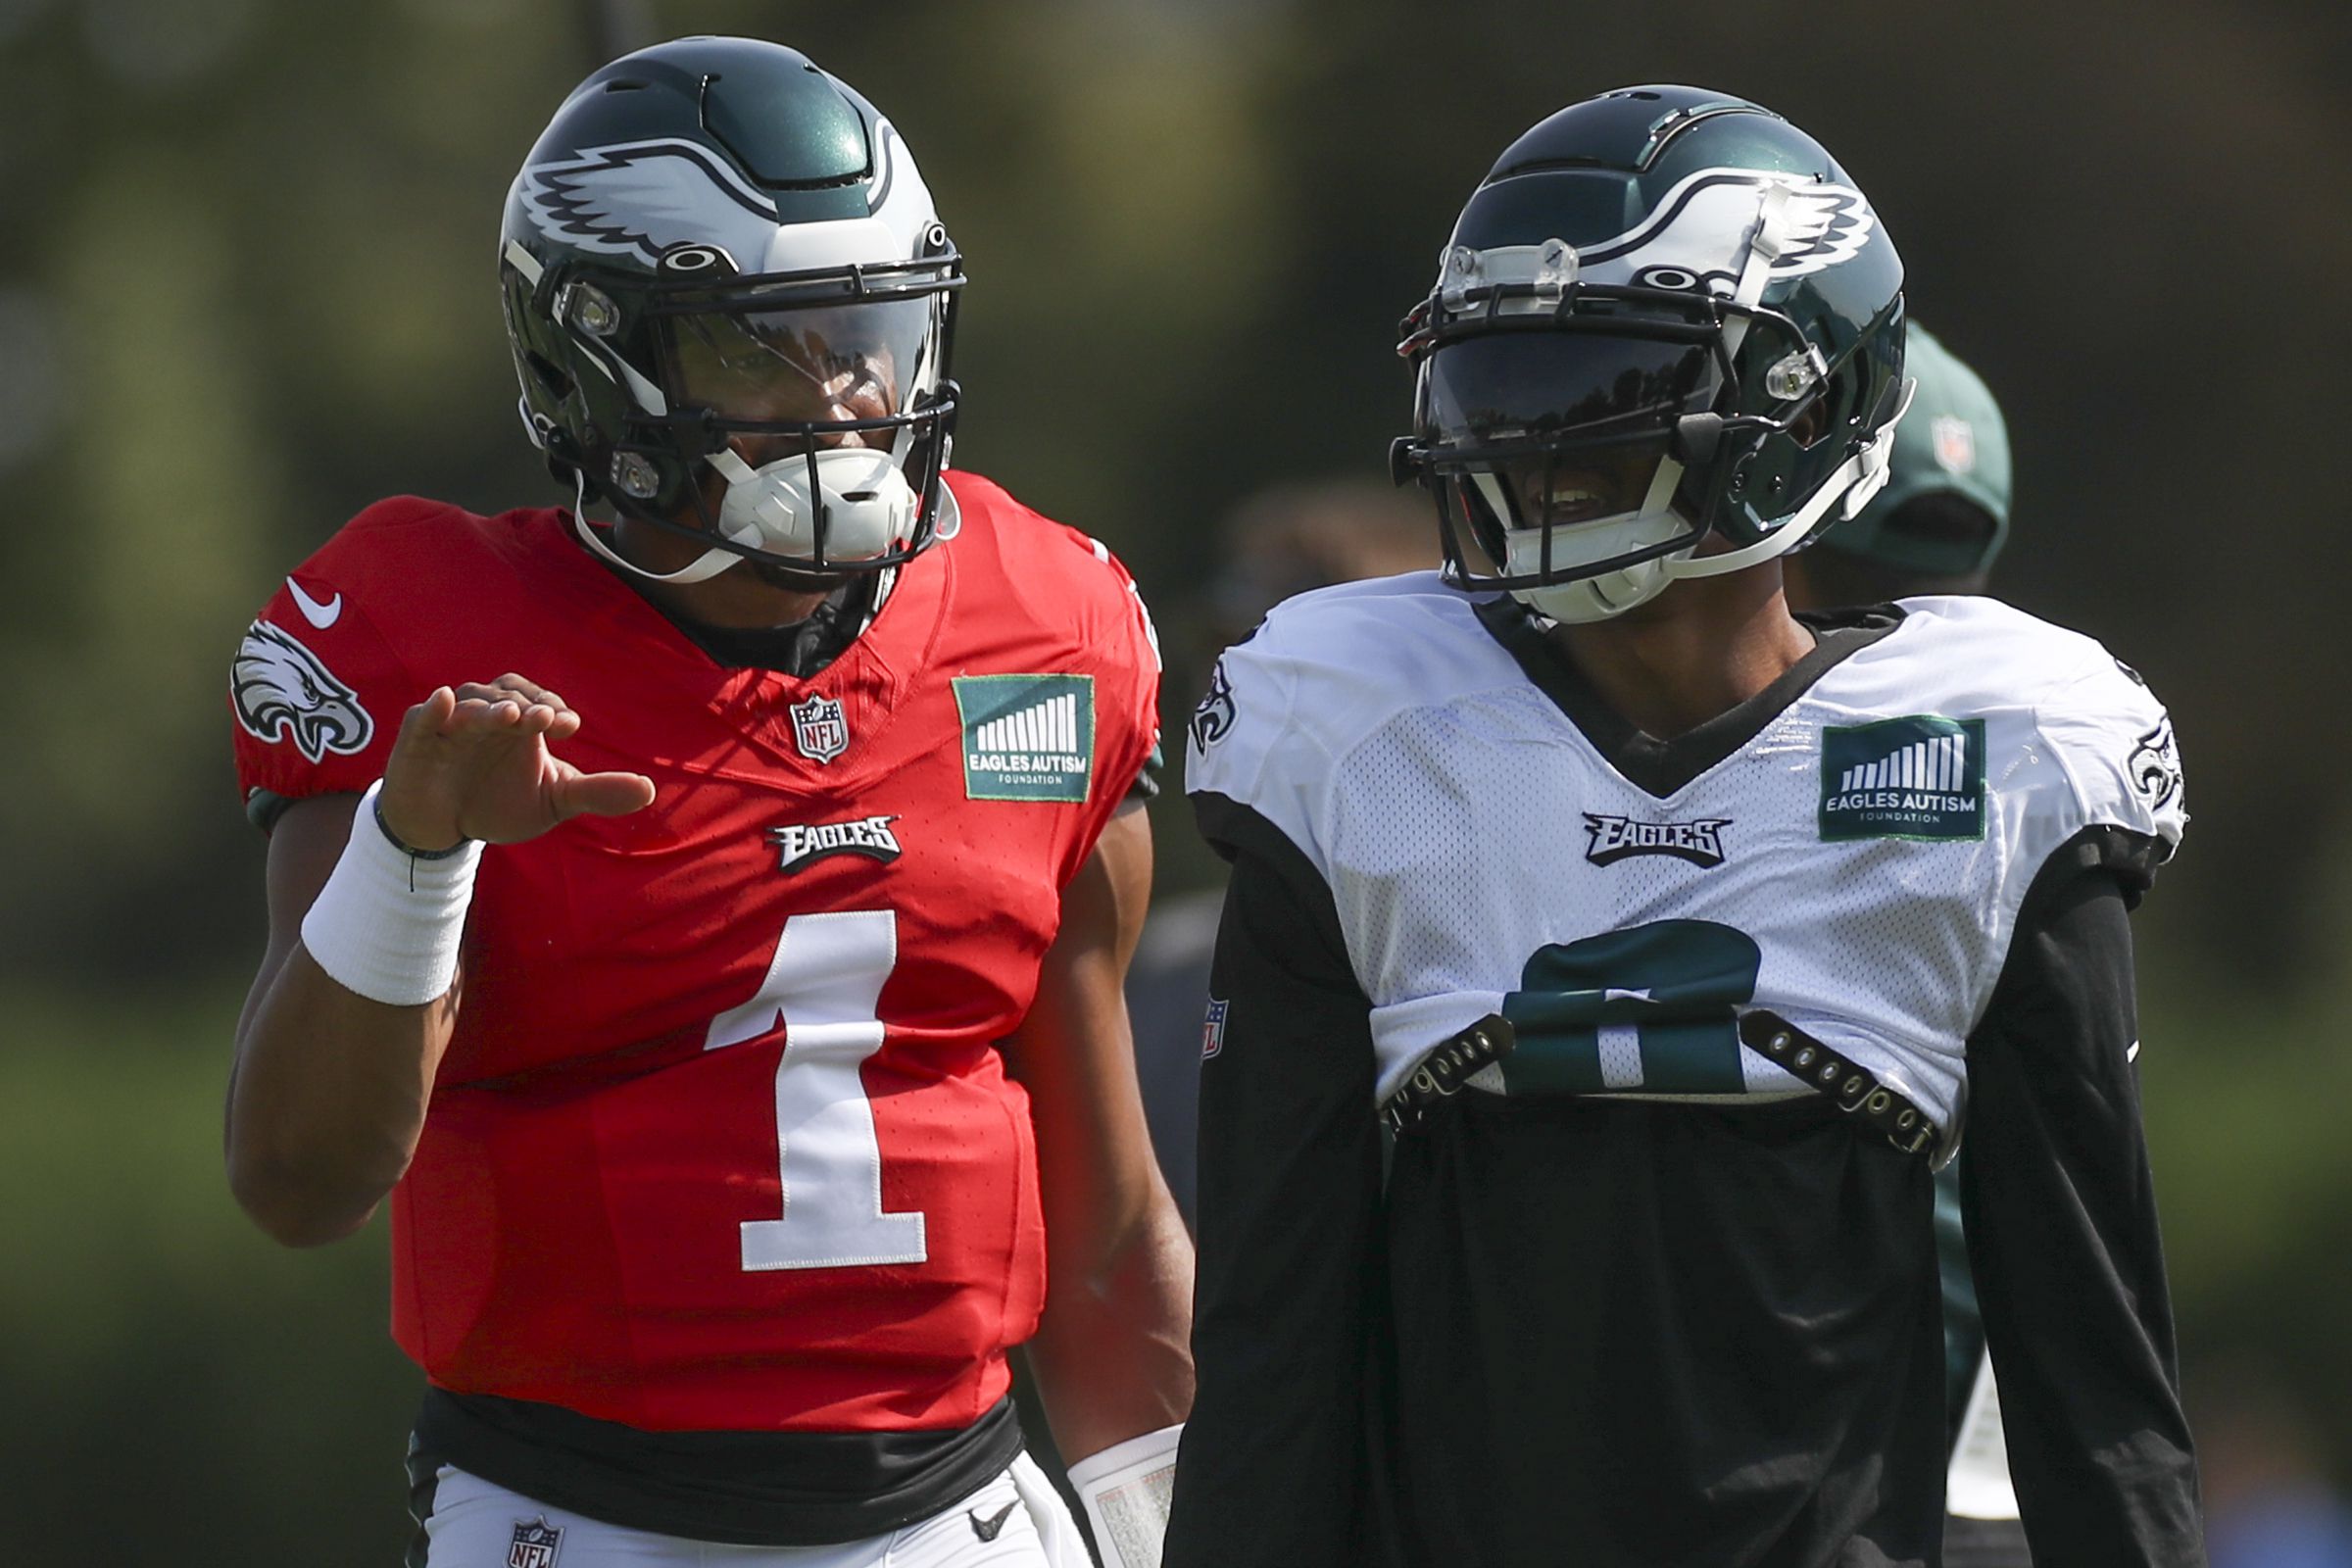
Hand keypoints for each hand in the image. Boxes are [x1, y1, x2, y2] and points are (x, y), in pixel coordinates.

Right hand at [377, 674, 655, 850]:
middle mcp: (487, 716)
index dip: (553, 708)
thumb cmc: (500, 803)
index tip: (570, 726)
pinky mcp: (416, 741)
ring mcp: (450, 726)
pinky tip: (445, 700)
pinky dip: (434, 709)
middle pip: (505, 694)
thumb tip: (650, 790)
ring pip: (469, 704)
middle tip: (546, 718)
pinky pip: (423, 718)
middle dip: (527, 703)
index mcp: (521, 722)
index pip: (539, 700)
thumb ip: (596, 792)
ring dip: (490, 708)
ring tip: (511, 718)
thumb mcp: (552, 800)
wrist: (445, 829)